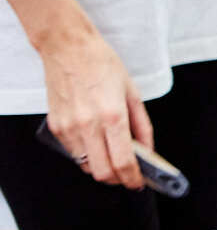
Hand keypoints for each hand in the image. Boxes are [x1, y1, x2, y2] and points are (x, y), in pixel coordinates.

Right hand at [39, 28, 151, 189]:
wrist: (67, 46)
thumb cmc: (102, 65)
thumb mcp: (133, 94)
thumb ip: (143, 127)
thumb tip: (148, 151)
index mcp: (113, 116)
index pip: (123, 162)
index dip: (133, 179)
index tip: (138, 183)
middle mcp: (88, 125)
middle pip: (103, 173)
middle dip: (118, 179)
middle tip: (127, 174)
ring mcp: (69, 127)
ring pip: (86, 166)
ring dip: (101, 167)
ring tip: (111, 154)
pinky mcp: (56, 126)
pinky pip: (73, 153)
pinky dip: (86, 154)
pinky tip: (95, 140)